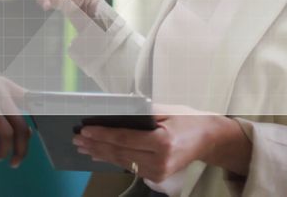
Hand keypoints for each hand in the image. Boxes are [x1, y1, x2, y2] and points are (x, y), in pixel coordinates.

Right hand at [0, 59, 30, 166]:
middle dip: (21, 149)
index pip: (32, 105)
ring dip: (1, 152)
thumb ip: (1, 104)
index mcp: (5, 85)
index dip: (33, 124)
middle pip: (21, 126)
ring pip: (6, 135)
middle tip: (15, 161)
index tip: (28, 141)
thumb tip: (21, 130)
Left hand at [71, 105, 238, 181]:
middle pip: (120, 153)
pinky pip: (130, 167)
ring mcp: (158, 172)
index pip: (124, 138)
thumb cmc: (188, 120)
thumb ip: (142, 112)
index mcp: (163, 142)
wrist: (209, 139)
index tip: (85, 130)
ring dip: (100, 154)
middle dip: (96, 145)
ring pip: (122, 162)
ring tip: (83, 147)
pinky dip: (113, 159)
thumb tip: (115, 111)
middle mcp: (160, 160)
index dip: (102, 135)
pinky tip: (100, 154)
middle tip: (77, 139)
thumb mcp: (167, 110)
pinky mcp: (157, 177)